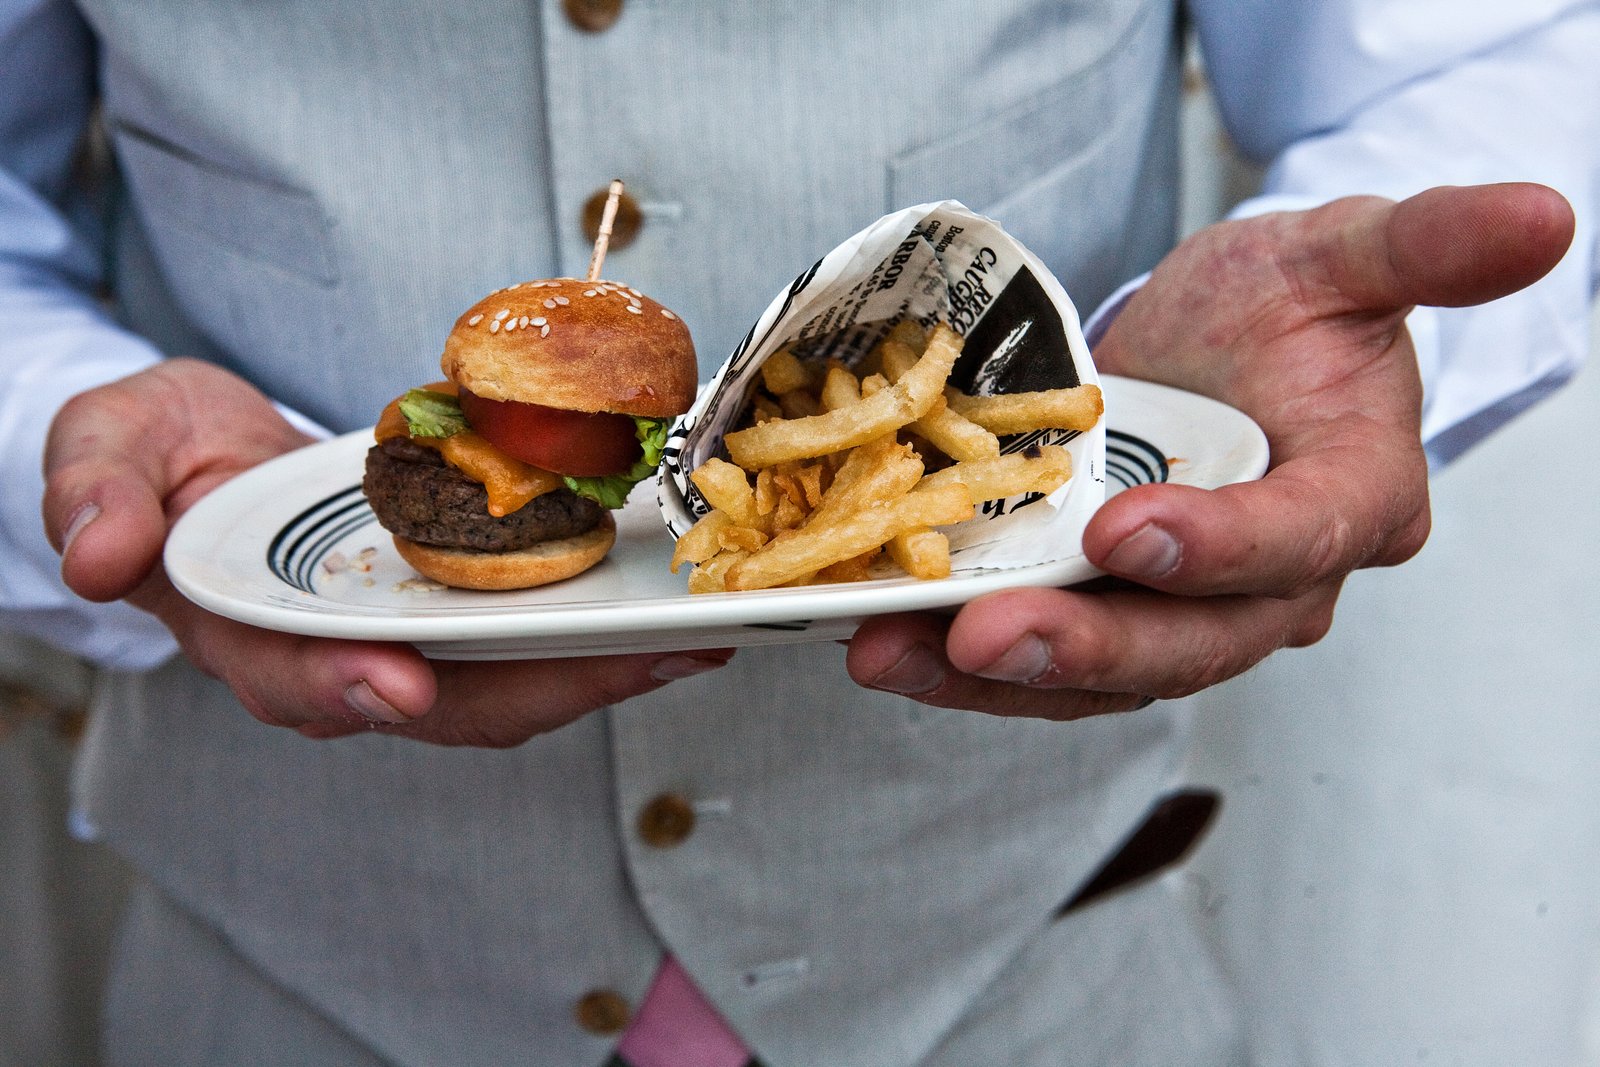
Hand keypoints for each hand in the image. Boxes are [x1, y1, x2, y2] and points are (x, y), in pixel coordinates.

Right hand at [42, 359, 731, 744]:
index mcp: (250, 632)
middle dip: (549, 687)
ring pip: (511, 680)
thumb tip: (95, 552)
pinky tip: (668, 607)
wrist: (209, 459)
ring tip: (694, 635)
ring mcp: (409, 638)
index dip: (343, 687)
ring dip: (604, 667)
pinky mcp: (458, 608)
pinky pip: (534, 636)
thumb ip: (95, 492)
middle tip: (644, 656)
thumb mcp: (106, 449)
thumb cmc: (159, 460)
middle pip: (447, 698)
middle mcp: (343, 657)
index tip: (400, 682)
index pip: (295, 677)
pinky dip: (602, 630)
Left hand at [847, 183, 1573, 717]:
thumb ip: (1424, 247)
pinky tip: (889, 645)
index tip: (1128, 529)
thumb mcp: (1342, 254)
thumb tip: (1544, 217)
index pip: (1303, 542)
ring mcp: (1186, 609)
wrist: (1216, 345)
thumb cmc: (1283, 306)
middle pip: (1194, 641)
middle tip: (983, 633)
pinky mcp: (1110, 613)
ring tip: (893, 654)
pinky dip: (966, 661)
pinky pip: (1048, 659)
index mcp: (1353, 498)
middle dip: (1089, 644)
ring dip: (998, 676)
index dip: (1223, 548)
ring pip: (1107, 671)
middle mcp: (1275, 581)